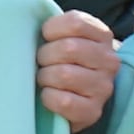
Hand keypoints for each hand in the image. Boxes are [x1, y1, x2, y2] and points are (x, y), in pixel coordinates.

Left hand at [38, 8, 120, 130]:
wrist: (75, 99)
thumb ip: (54, 28)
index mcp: (103, 36)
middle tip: (41, 63)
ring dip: (45, 77)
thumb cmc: (62, 61)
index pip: (76, 23)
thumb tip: (25, 24)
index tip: (45, 38)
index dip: (51, 30)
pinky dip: (48, 98)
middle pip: (68, 48)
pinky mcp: (93, 111)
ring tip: (45, 79)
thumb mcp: (63, 38)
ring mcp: (103, 87)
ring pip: (64, 74)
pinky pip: (64, 101)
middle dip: (45, 55)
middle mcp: (109, 61)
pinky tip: (48, 95)